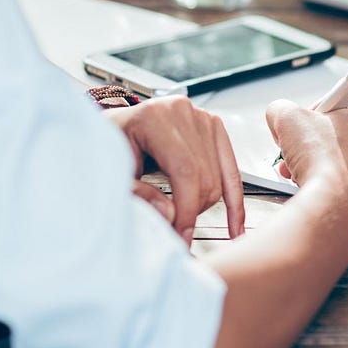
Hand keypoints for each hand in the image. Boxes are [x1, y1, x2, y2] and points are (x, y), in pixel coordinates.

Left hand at [104, 96, 244, 243]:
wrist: (117, 127)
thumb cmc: (112, 145)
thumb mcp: (114, 171)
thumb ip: (138, 193)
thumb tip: (170, 214)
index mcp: (155, 117)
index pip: (185, 170)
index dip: (187, 208)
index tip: (182, 235)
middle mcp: (182, 112)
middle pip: (204, 175)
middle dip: (193, 211)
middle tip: (176, 233)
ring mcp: (201, 117)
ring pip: (219, 177)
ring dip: (206, 206)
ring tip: (186, 221)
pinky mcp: (214, 127)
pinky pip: (231, 169)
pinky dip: (234, 200)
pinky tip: (235, 226)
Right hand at [266, 90, 347, 229]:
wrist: (334, 209)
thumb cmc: (325, 164)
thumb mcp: (288, 118)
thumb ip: (282, 107)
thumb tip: (279, 113)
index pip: (347, 94)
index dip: (321, 107)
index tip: (311, 118)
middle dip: (319, 135)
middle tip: (304, 143)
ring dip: (321, 156)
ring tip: (303, 165)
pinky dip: (333, 173)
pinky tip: (314, 179)